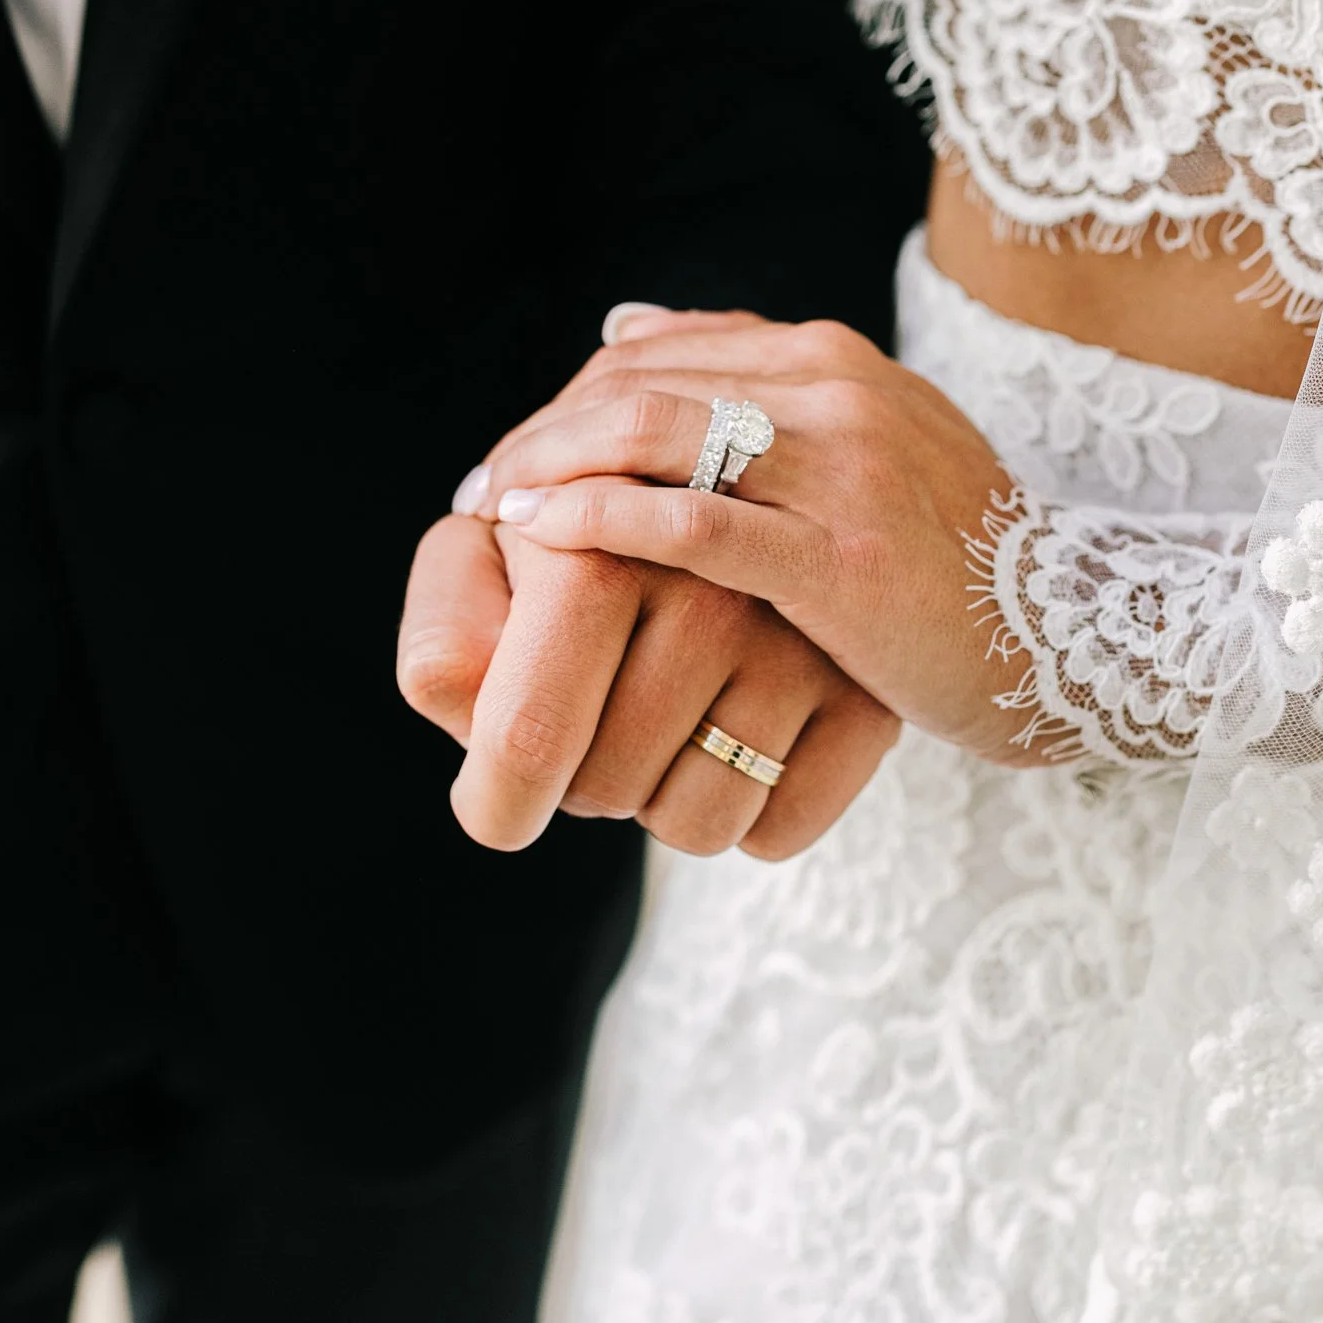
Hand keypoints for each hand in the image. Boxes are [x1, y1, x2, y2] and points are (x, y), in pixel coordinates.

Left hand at [397, 512, 897, 856]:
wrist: (757, 490)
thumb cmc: (586, 540)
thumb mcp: (494, 557)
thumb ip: (453, 628)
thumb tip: (472, 704)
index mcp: (598, 550)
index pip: (525, 737)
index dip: (497, 801)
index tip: (498, 809)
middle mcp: (708, 592)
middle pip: (607, 792)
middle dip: (583, 783)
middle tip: (602, 716)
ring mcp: (800, 646)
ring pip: (697, 823)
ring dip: (669, 801)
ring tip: (673, 721)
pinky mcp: (869, 693)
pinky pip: (779, 832)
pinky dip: (751, 816)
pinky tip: (741, 743)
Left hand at [460, 311, 1035, 762]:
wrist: (1074, 636)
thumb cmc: (947, 557)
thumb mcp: (860, 445)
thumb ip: (749, 387)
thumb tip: (623, 326)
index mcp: (831, 360)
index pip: (661, 354)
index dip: (569, 400)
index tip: (516, 457)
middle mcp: (836, 389)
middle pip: (642, 384)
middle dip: (544, 432)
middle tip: (483, 486)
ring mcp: (843, 467)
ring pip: (655, 433)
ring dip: (554, 466)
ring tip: (496, 509)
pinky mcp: (840, 556)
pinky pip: (694, 519)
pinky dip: (603, 518)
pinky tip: (547, 534)